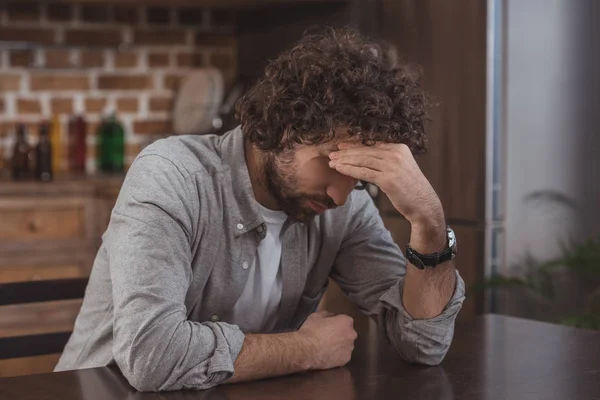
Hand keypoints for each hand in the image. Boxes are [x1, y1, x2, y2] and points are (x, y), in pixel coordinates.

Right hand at [297, 311, 357, 369]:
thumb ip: (327, 314)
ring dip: (339, 345)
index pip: (345, 320)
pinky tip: (327, 354)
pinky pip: (343, 356)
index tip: (330, 325)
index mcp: (346, 321)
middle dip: (340, 334)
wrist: (306, 350)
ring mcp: (349, 348)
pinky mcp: (345, 360)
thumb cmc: (311, 332)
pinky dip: (337, 355)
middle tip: (328, 336)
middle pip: (347, 333)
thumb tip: (330, 316)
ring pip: (346, 345)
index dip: (336, 322)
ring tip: (327, 346)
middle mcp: (351, 334)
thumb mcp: (316, 316)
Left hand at [328, 142, 443, 227]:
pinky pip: (363, 172)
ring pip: (362, 160)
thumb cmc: (411, 189)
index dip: (355, 144)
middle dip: (346, 151)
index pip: (372, 144)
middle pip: (365, 150)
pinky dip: (349, 169)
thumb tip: (371, 158)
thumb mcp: (402, 168)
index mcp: (400, 148)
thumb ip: (388, 160)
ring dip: (344, 160)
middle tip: (331, 153)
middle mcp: (396, 153)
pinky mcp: (388, 179)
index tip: (341, 145)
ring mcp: (392, 166)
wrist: (424, 205)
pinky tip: (339, 169)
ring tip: (332, 161)